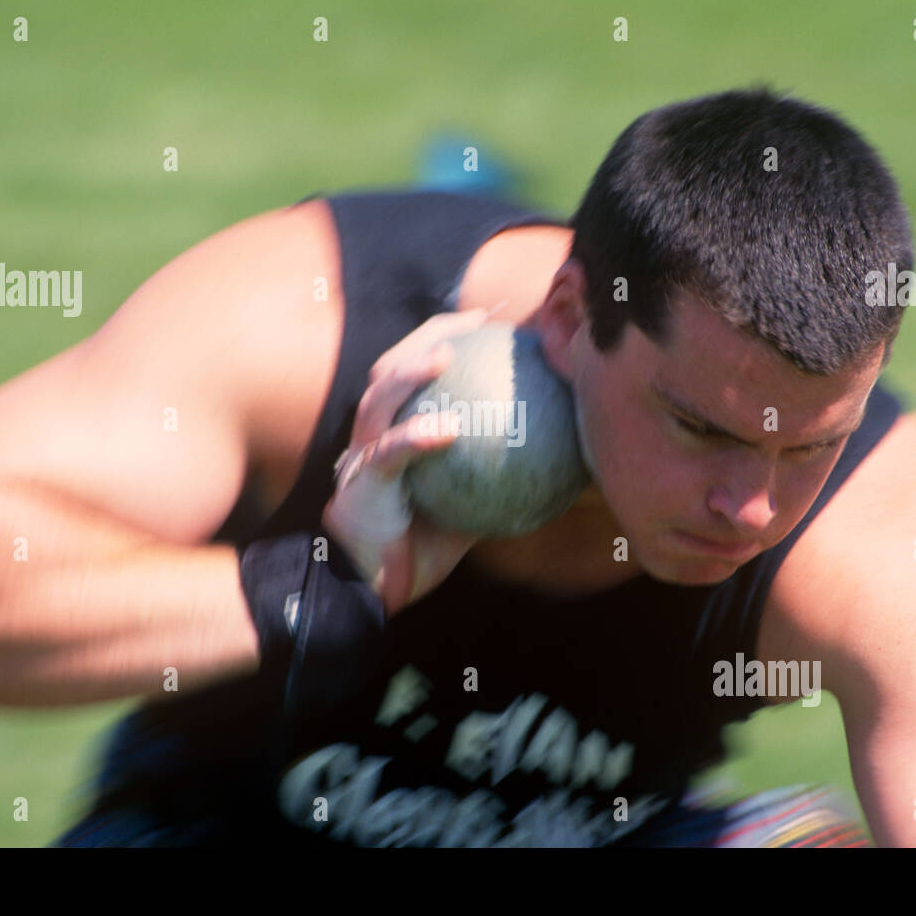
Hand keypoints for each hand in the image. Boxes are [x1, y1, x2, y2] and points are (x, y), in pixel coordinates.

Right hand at [322, 308, 491, 616]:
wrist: (375, 594)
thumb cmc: (420, 553)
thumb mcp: (469, 508)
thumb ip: (495, 480)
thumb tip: (557, 461)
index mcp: (393, 436)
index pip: (416, 375)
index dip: (445, 339)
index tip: (488, 322)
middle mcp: (370, 440)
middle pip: (391, 370)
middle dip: (427, 336)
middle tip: (473, 321)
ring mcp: (358, 462)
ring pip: (378, 402)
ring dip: (409, 372)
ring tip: (445, 355)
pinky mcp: (358, 489)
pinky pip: (388, 456)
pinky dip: (416, 438)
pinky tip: (447, 429)